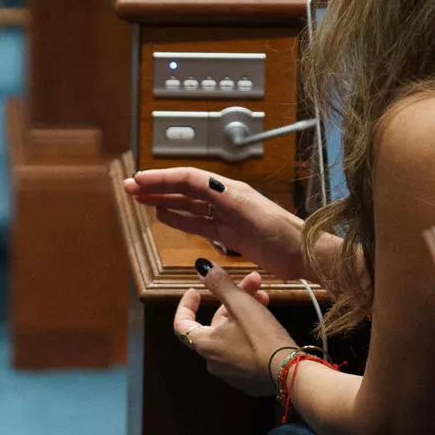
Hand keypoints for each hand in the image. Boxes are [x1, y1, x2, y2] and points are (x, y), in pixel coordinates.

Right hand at [123, 167, 305, 278]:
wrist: (304, 255)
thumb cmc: (284, 235)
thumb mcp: (255, 215)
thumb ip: (228, 198)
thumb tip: (202, 182)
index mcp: (230, 190)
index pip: (189, 179)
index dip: (162, 178)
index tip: (139, 180)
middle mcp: (226, 198)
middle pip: (185, 188)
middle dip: (157, 187)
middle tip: (129, 188)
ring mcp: (226, 216)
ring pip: (188, 205)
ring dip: (163, 201)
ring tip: (140, 200)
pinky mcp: (229, 234)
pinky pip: (198, 223)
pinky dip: (179, 219)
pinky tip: (163, 217)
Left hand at [175, 262, 296, 396]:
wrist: (291, 373)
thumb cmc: (262, 338)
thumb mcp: (241, 305)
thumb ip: (220, 284)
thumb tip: (202, 267)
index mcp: (205, 345)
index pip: (182, 324)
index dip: (186, 305)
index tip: (195, 291)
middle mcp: (213, 361)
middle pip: (216, 324)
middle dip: (233, 300)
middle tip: (253, 283)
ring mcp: (232, 373)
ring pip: (232, 335)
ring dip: (246, 314)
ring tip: (265, 298)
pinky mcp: (249, 379)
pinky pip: (244, 350)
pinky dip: (251, 333)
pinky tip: (269, 323)